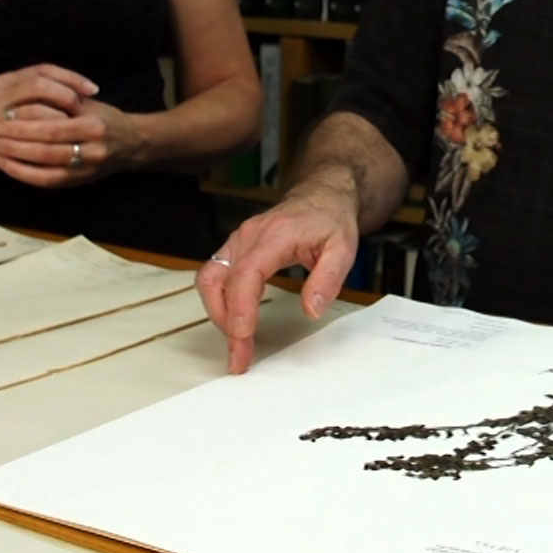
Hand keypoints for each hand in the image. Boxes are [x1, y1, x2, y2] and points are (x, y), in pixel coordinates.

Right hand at [0, 64, 97, 185]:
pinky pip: (26, 137)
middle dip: (69, 93)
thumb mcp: (5, 104)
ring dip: (61, 117)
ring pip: (36, 107)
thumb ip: (29, 96)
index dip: (71, 77)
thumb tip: (70, 94)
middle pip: (41, 82)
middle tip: (88, 107)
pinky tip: (61, 145)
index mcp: (5, 82)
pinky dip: (46, 139)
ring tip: (78, 127)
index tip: (94, 88)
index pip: (44, 69)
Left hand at [0, 98, 146, 187]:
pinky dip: (25, 175)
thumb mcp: (88, 103)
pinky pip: (47, 182)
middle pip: (46, 149)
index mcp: (93, 125)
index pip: (52, 125)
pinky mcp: (80, 182)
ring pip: (44, 169)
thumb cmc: (105, 118)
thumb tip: (23, 100)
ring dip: (15, 161)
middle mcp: (92, 150)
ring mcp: (87, 170)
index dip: (25, 124)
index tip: (2, 116)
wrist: (132, 144)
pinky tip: (8, 167)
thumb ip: (61, 101)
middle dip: (14, 143)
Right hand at [196, 179, 358, 374]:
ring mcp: (238, 241)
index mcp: (274, 236)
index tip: (242, 338)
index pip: (246, 274)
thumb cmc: (330, 220)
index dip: (239, 309)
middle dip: (223, 321)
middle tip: (239, 356)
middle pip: (216, 280)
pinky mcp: (235, 248)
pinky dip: (220, 302)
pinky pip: (216, 277)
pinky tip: (237, 320)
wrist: (322, 196)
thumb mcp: (343, 249)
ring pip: (209, 279)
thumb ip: (328, 279)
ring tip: (237, 341)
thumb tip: (311, 310)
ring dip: (217, 313)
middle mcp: (248, 236)